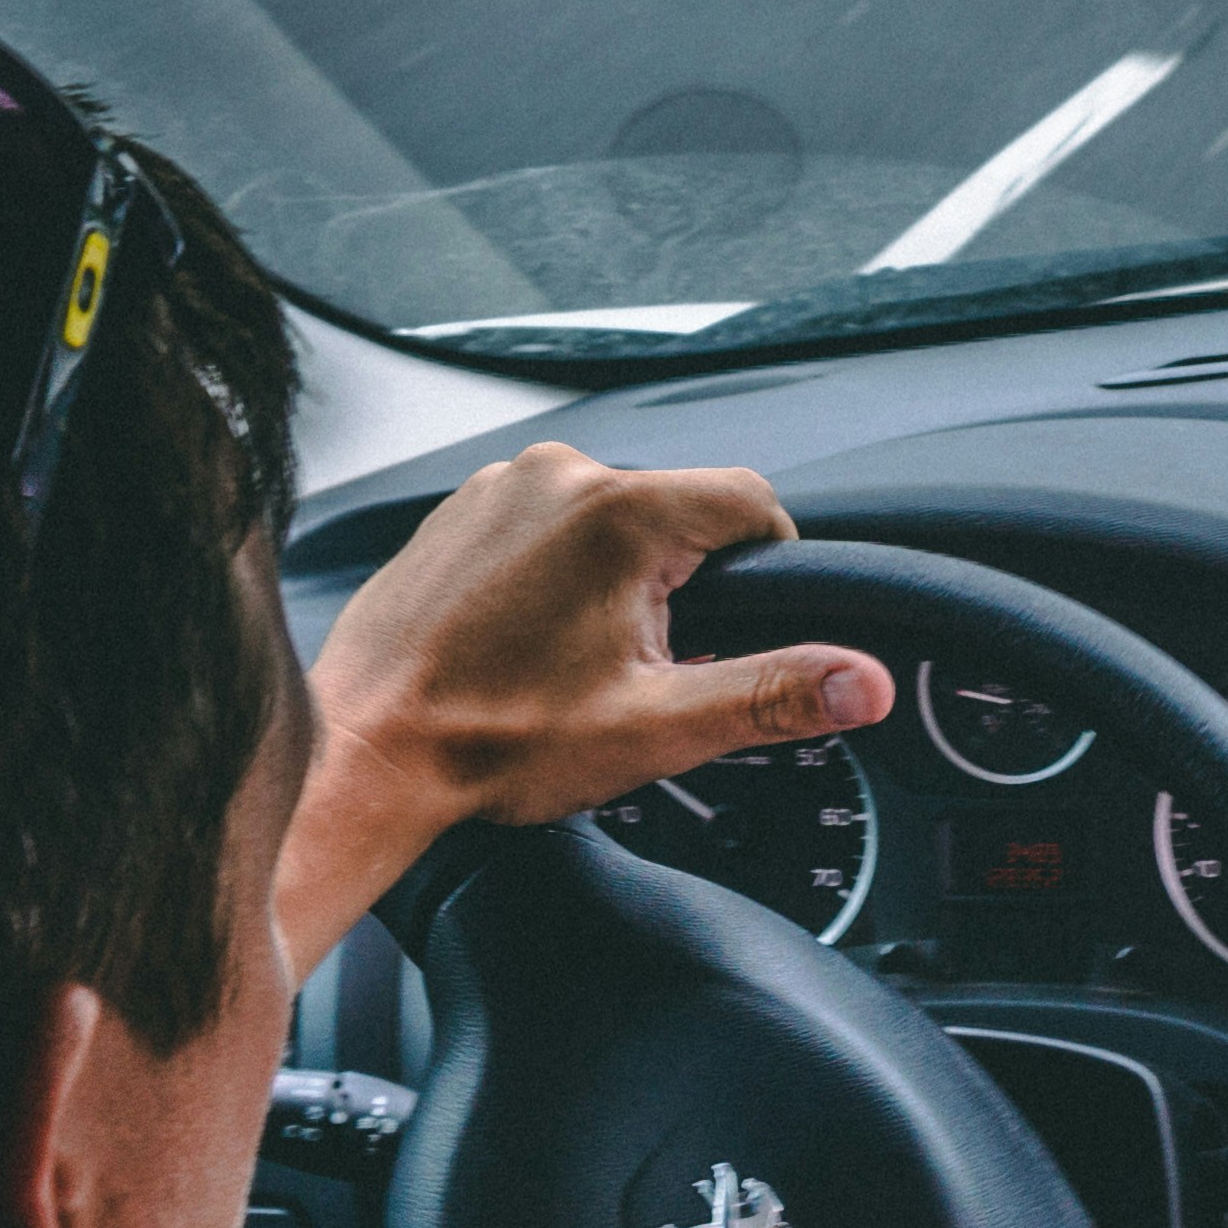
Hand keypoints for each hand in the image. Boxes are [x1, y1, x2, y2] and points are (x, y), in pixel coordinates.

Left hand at [289, 451, 888, 954]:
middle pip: (678, 514)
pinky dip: (555, 575)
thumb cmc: (488, 740)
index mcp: (619, 513)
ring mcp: (501, 488)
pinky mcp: (461, 510)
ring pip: (610, 520)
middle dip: (681, 588)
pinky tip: (524, 643)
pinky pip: (547, 525)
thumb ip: (773, 694)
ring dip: (616, 581)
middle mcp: (558, 477)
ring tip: (570, 662)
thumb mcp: (657, 727)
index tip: (736, 629)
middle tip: (637, 669)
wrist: (366, 751)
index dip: (768, 569)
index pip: (752, 502)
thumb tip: (861, 681)